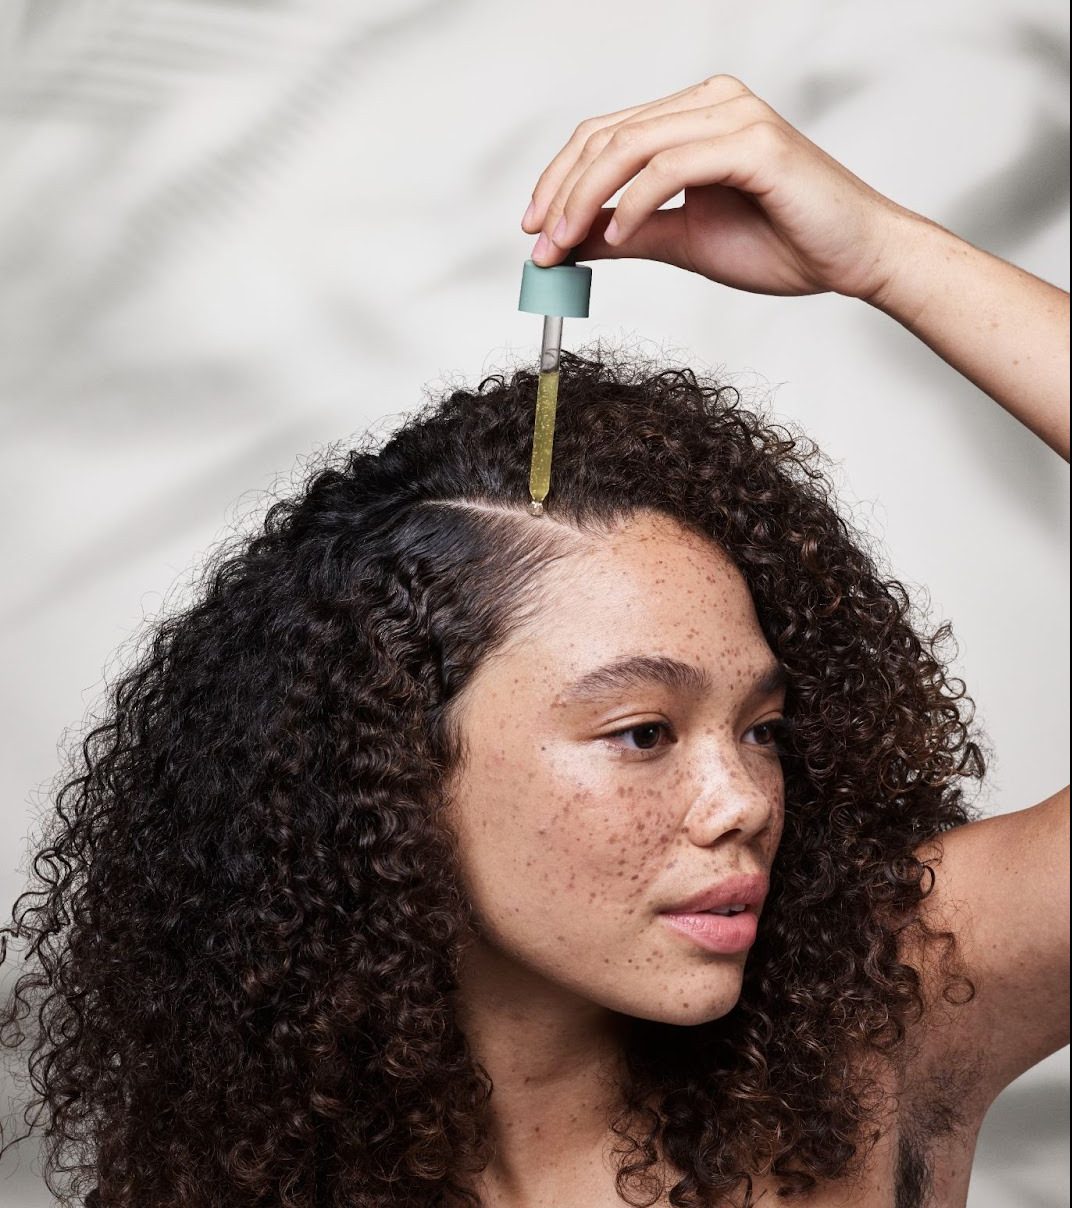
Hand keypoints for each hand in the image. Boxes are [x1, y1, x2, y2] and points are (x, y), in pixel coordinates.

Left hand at [521, 74, 918, 302]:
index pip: (606, 135)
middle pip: (608, 134)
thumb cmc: (782, 244)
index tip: (533, 230)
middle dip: (562, 191)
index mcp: (694, 118)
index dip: (560, 180)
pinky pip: (671, 168)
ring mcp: (734, 116)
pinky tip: (614, 239)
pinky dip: (634, 204)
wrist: (852, 258)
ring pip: (631, 146)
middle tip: (538, 242)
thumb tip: (569, 240)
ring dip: (585, 199)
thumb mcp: (683, 241)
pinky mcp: (754, 143)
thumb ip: (628, 233)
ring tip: (563, 244)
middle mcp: (712, 103)